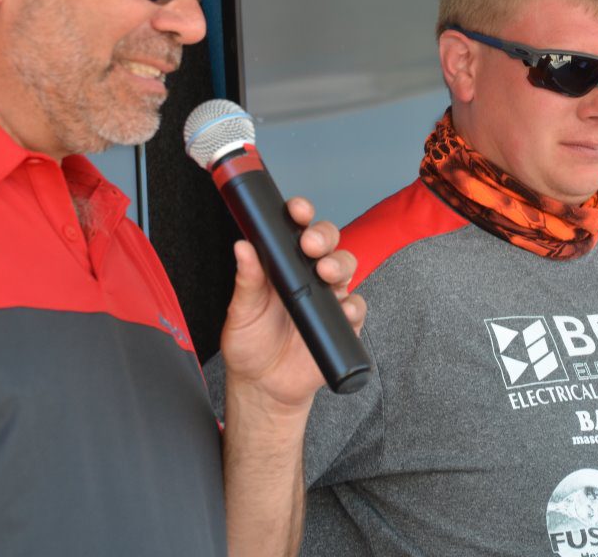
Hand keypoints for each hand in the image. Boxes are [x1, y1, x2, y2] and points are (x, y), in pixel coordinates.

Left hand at [220, 197, 365, 414]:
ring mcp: (328, 298)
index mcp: (283, 265)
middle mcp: (309, 275)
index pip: (296, 229)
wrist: (264, 386)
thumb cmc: (251, 344)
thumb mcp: (241, 311)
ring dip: (339, 264)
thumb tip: (242, 246)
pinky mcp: (342, 323)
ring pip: (346, 267)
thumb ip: (246, 280)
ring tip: (325, 273)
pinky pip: (356, 306)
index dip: (301, 214)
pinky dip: (352, 305)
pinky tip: (342, 308)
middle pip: (328, 242)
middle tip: (310, 245)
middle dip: (324, 236)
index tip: (297, 210)